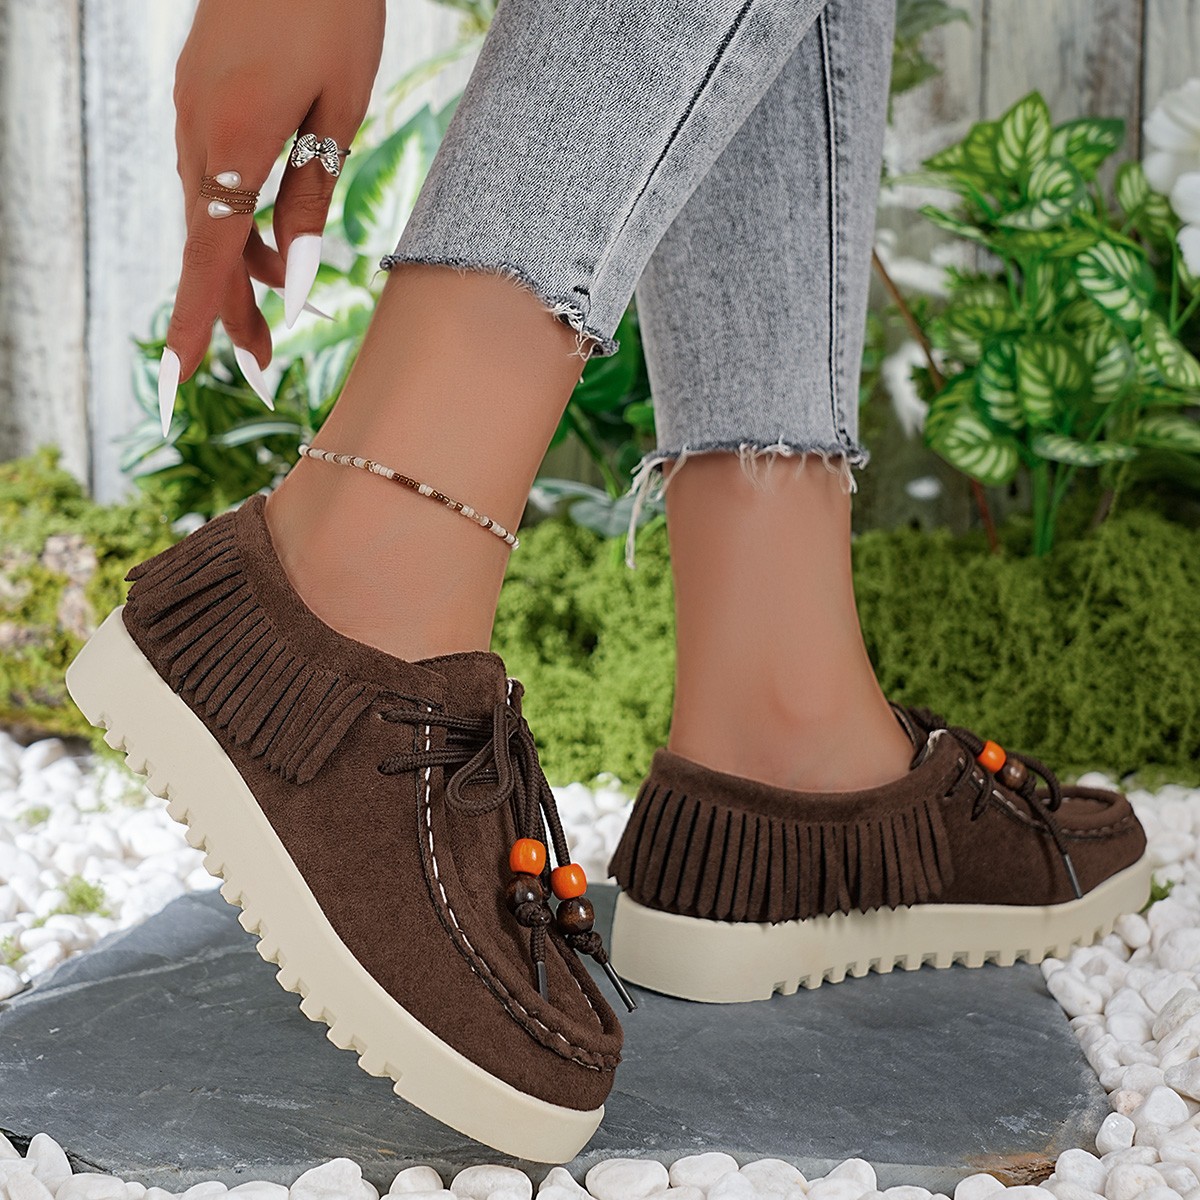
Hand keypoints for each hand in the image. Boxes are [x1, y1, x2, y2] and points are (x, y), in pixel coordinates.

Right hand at [159, 0, 385, 434]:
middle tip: (266, 362)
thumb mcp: (340, 112)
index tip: (176, 378)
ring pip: (210, 213)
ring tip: (285, 300)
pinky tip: (273, 235)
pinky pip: (212, 177)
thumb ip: (311, 195)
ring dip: (243, 264)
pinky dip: (239, 218)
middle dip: (233, 309)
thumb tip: (295, 280)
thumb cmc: (335, 12)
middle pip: (207, 245)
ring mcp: (190, 110)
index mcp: (235, 139)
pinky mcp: (198, 95)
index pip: (208, 255)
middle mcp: (198, 130)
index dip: (195, 320)